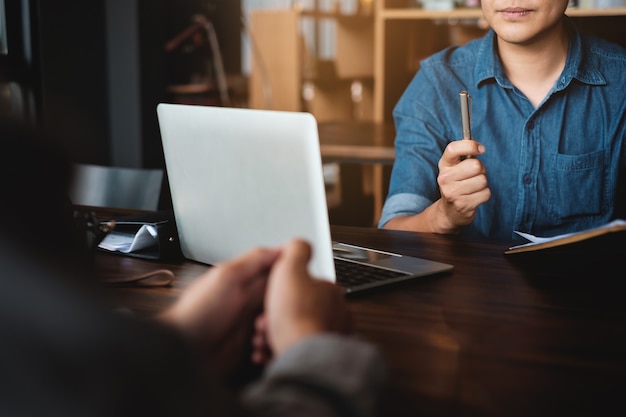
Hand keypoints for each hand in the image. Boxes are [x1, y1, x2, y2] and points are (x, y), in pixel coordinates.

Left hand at [160, 246, 279, 376]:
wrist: (183, 351)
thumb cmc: (197, 313)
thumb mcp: (228, 277)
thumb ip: (255, 260)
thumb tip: (283, 247)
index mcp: (244, 279)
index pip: (276, 270)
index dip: (290, 274)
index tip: (303, 279)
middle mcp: (249, 299)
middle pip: (281, 297)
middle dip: (285, 306)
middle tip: (279, 313)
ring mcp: (249, 322)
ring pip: (279, 321)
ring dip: (275, 329)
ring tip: (260, 333)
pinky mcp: (249, 345)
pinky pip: (270, 343)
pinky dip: (268, 347)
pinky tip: (259, 349)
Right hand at [251, 239, 350, 364]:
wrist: (302, 353)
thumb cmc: (297, 315)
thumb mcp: (290, 269)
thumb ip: (296, 251)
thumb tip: (299, 243)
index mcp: (330, 291)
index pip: (302, 285)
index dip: (280, 292)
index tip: (269, 300)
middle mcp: (336, 312)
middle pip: (297, 309)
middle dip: (275, 315)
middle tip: (263, 322)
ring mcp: (331, 335)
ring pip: (296, 330)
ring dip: (274, 333)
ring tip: (263, 338)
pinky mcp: (323, 356)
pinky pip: (297, 350)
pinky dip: (281, 349)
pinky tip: (270, 351)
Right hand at [383, 139, 489, 233]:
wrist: (449, 211)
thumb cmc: (457, 184)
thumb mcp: (455, 167)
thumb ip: (465, 154)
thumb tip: (477, 143)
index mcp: (444, 165)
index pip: (453, 149)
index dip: (470, 145)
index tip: (481, 149)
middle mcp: (445, 178)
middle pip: (475, 165)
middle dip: (481, 169)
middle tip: (475, 174)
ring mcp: (452, 193)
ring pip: (482, 180)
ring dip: (483, 183)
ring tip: (473, 187)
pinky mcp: (462, 205)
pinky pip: (486, 193)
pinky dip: (484, 194)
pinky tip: (474, 196)